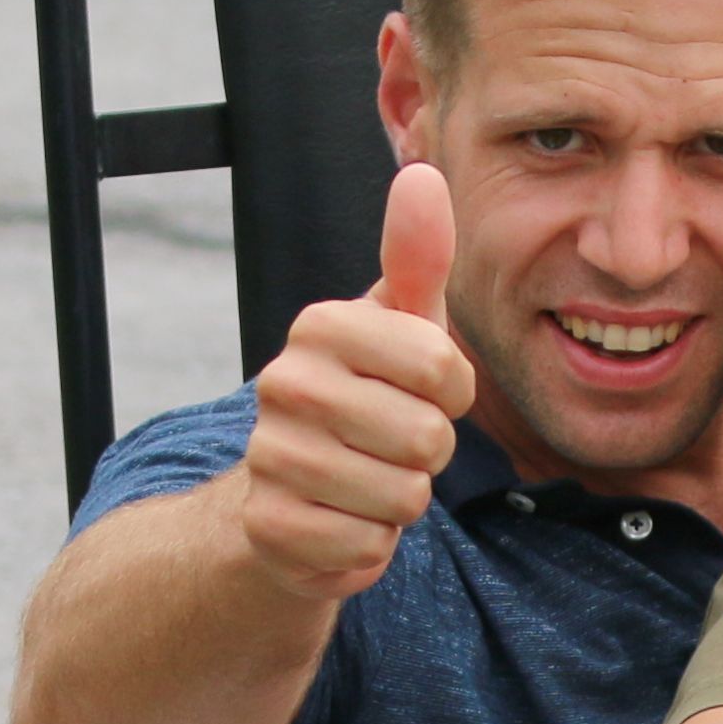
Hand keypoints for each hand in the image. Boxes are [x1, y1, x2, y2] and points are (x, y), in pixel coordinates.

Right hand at [231, 163, 481, 598]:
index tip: (417, 391)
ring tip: (365, 481)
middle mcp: (285, 384)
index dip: (452, 395)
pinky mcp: (270, 529)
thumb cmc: (363, 399)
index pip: (445, 367)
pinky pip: (368, 548)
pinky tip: (341, 521)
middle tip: (388, 444)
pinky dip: (370, 547)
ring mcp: (271, 458)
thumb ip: (417, 259)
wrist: (284, 495)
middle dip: (427, 454)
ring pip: (403, 498)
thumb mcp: (397, 329)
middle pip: (427, 439)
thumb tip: (422, 174)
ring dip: (400, 502)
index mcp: (322, 327)